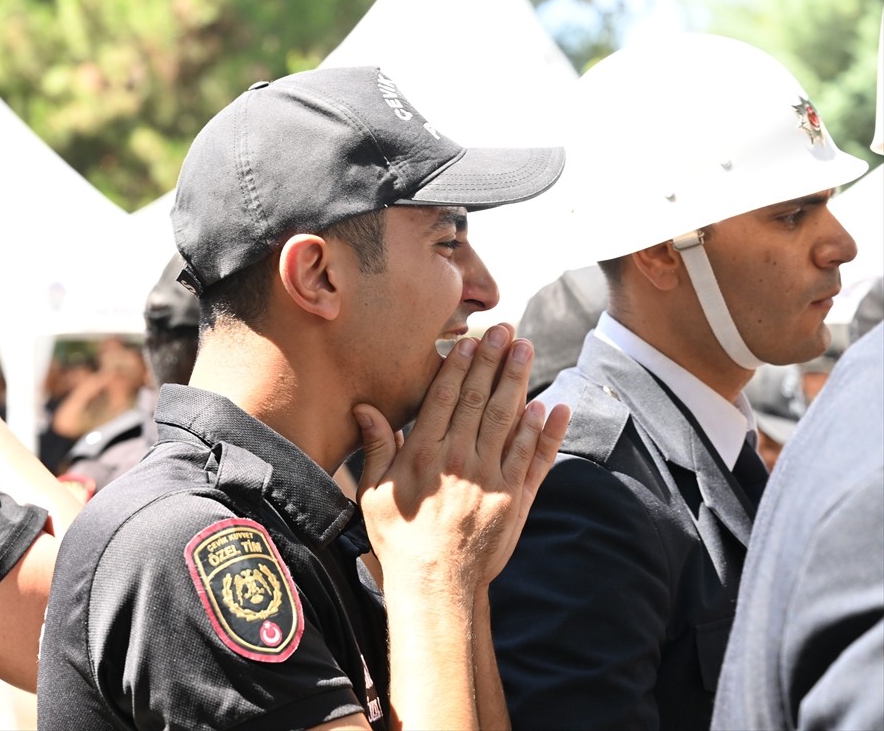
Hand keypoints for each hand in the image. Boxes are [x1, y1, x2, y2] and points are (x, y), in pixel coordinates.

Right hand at [354, 324, 569, 599]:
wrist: (436, 586)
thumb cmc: (398, 541)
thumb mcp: (373, 493)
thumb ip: (375, 448)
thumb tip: (366, 408)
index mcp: (424, 455)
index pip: (444, 398)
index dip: (458, 366)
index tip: (469, 340)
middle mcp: (459, 460)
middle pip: (479, 399)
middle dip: (493, 360)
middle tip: (505, 330)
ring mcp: (491, 479)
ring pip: (508, 420)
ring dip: (518, 382)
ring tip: (527, 350)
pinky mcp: (515, 499)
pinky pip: (533, 458)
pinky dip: (544, 431)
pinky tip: (551, 406)